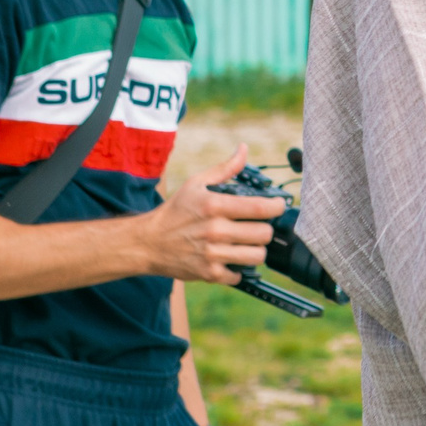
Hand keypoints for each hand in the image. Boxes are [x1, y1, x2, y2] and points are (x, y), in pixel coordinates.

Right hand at [144, 147, 285, 284]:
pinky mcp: (208, 273)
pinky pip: (239, 275)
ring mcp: (212, 254)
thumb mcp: (196, 183)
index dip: (277, 207)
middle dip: (265, 229)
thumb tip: (243, 149)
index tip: (278, 206)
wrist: (147, 242)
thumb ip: (225, 169)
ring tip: (247, 244)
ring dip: (256, 250)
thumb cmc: (174, 211)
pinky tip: (231, 259)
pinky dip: (238, 269)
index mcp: (214, 206)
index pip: (260, 208)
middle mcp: (215, 230)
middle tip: (258, 226)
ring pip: (257, 256)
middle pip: (264, 234)